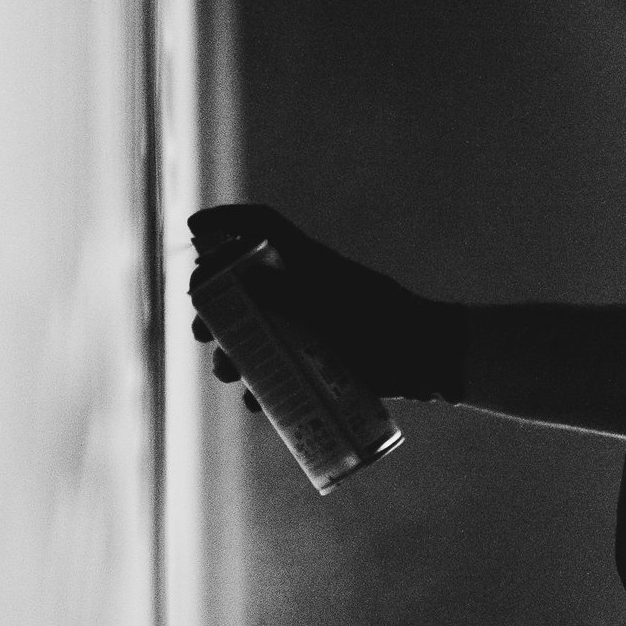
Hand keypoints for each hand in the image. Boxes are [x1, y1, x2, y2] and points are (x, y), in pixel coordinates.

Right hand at [186, 204, 466, 402]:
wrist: (433, 359)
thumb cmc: (389, 324)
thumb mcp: (335, 309)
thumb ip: (292, 295)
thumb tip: (240, 278)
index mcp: (308, 263)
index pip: (261, 227)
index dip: (226, 221)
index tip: (193, 229)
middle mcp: (302, 292)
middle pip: (244, 290)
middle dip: (214, 309)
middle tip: (200, 332)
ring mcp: (309, 328)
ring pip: (257, 336)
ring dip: (232, 354)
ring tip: (226, 373)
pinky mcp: (320, 363)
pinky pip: (282, 374)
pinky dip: (264, 389)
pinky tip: (255, 404)